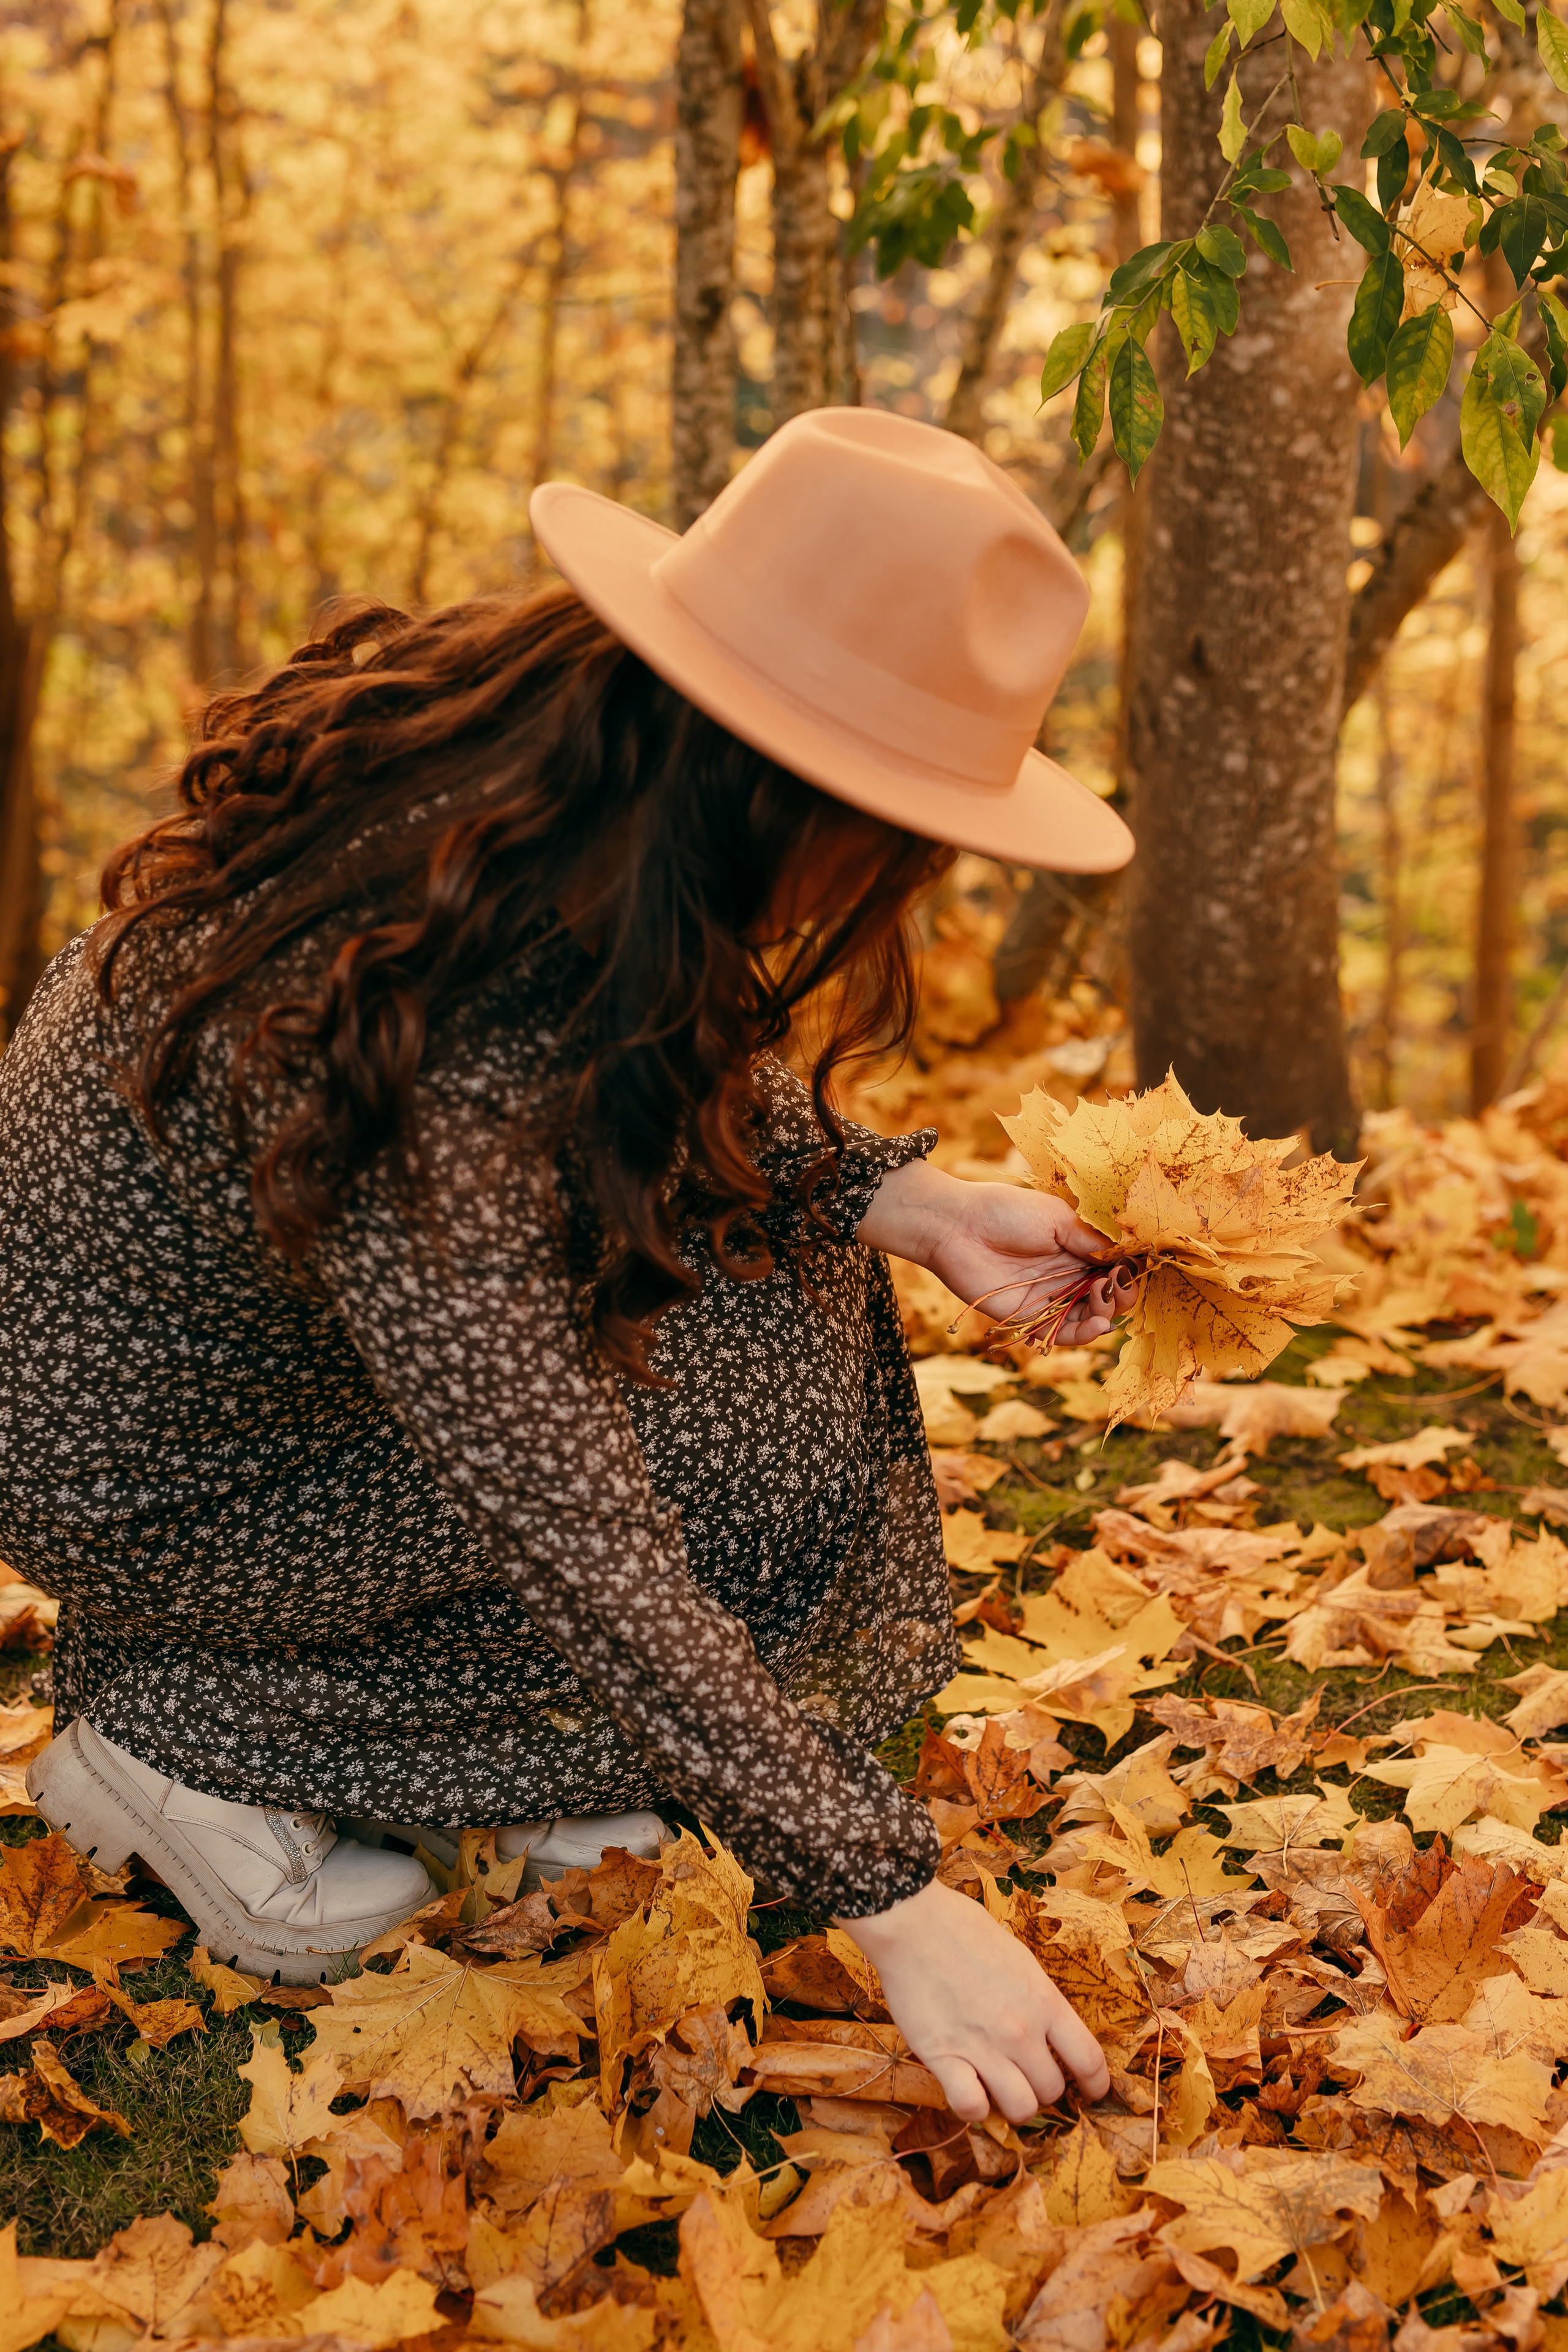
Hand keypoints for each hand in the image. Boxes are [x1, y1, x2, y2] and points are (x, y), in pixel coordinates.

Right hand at [836, 1876, 1109, 2122]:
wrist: (913, 1922)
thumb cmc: (965, 1931)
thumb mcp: (1020, 1959)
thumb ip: (1038, 1999)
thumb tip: (1049, 2031)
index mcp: (1044, 2001)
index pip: (1089, 2060)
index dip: (1096, 2085)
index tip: (1090, 2091)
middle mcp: (1020, 2031)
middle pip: (1052, 2090)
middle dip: (1043, 2089)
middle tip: (1026, 2076)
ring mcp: (983, 2047)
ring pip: (1020, 2108)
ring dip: (1012, 2103)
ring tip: (998, 2088)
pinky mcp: (943, 2058)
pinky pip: (971, 2107)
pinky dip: (973, 2107)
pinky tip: (967, 2087)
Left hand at [856, 1160, 1138, 1341]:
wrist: (956, 1226)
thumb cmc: (1006, 1211)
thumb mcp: (1057, 1218)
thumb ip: (1091, 1241)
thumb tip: (1127, 1259)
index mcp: (1075, 1246)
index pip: (1113, 1267)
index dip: (1126, 1272)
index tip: (1132, 1270)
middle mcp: (1066, 1274)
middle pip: (1106, 1296)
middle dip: (1119, 1295)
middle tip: (1116, 1288)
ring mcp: (1049, 1296)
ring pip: (1089, 1318)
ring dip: (1104, 1316)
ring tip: (1104, 1306)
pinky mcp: (1029, 1316)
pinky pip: (1062, 1332)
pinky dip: (1083, 1334)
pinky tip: (1096, 1325)